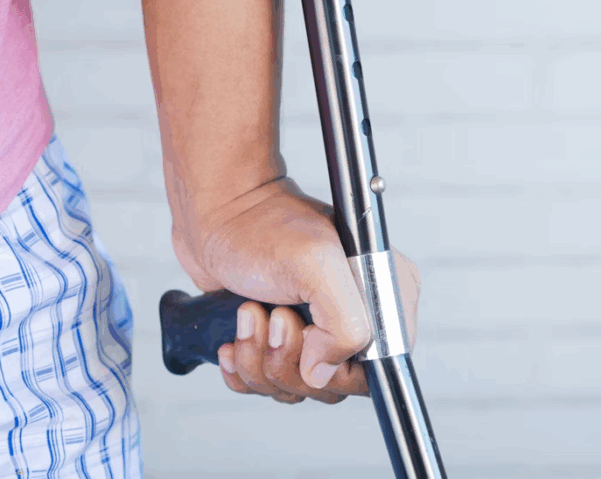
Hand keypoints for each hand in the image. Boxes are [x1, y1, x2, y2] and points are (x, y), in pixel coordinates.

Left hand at [171, 176, 420, 404]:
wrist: (216, 214)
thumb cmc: (263, 226)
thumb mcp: (314, 263)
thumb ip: (343, 323)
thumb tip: (322, 373)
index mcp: (384, 295)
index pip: (379, 368)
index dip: (336, 366)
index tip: (303, 330)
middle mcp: (358, 315)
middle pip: (334, 384)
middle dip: (288, 360)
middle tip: (273, 315)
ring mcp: (319, 330)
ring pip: (298, 387)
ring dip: (260, 359)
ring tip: (249, 313)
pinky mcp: (283, 340)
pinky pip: (269, 385)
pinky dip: (244, 368)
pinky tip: (235, 335)